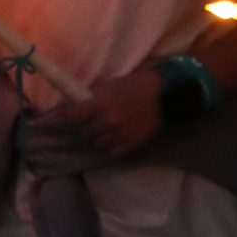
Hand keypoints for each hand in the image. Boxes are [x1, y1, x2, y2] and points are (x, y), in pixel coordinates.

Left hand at [41, 68, 164, 156]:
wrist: (165, 95)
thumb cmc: (136, 85)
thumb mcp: (110, 86)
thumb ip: (92, 98)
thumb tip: (74, 105)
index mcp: (100, 104)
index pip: (72, 117)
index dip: (70, 116)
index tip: (72, 115)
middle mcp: (107, 122)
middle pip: (84, 132)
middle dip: (87, 126)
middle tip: (94, 120)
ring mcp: (119, 136)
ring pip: (98, 143)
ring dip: (100, 136)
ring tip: (108, 129)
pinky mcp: (131, 145)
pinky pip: (113, 151)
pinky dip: (113, 144)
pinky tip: (119, 135)